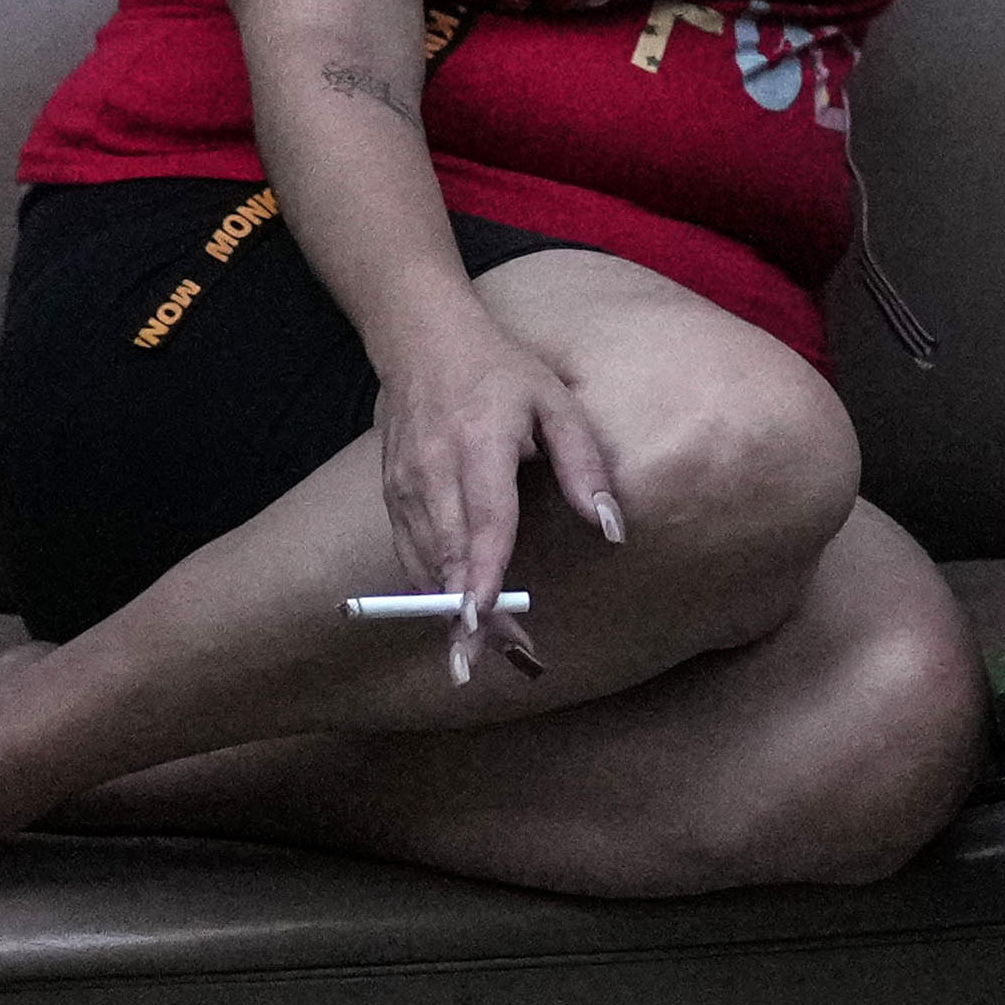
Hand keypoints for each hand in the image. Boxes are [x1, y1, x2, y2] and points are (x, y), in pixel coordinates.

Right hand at [367, 314, 614, 684]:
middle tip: (490, 664)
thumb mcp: (557, 403)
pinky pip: (410, 556)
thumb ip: (585, 466)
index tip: (481, 617)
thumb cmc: (502, 372)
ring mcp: (405, 486)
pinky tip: (455, 617)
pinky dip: (431, 591)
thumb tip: (613, 529)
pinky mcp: (391, 497)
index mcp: (479, 443)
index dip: (482, 572)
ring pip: (423, 564)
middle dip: (465, 615)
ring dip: (448, 612)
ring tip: (478, 656)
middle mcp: (434, 470)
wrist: (421, 341)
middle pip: (448, 556)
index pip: (482, 519)